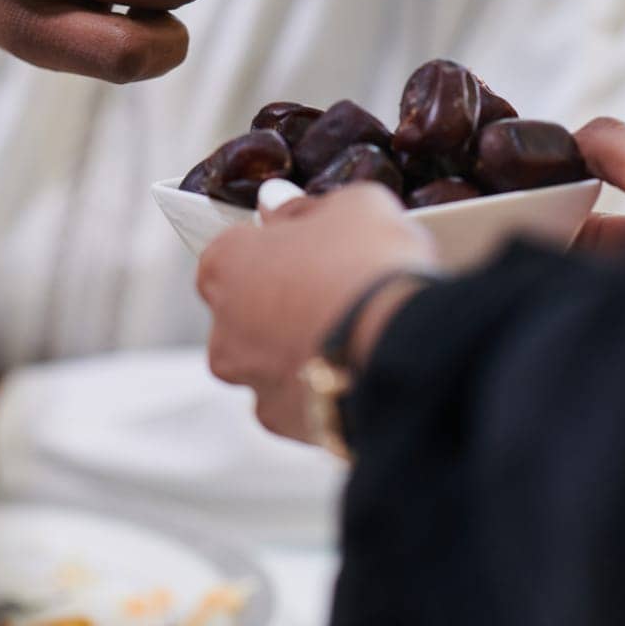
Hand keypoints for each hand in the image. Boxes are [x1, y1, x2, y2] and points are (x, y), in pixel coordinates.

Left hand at [198, 185, 438, 441]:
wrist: (401, 351)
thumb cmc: (367, 263)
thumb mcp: (350, 205)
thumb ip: (302, 206)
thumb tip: (275, 201)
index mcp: (224, 265)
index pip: (235, 248)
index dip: (275, 245)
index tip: (311, 245)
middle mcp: (223, 329)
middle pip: (246, 309)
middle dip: (281, 303)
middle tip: (336, 290)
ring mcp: (252, 382)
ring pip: (269, 361)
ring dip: (299, 349)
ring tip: (354, 335)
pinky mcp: (286, 424)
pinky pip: (300, 401)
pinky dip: (322, 389)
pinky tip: (358, 371)